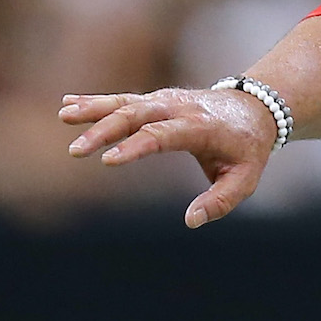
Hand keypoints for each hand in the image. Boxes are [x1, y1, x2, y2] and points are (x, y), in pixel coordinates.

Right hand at [60, 89, 277, 227]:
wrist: (256, 108)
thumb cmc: (247, 149)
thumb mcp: (245, 178)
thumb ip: (221, 201)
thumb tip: (190, 221)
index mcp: (201, 127)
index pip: (163, 135)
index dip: (136, 146)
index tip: (108, 161)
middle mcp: (179, 108)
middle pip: (137, 114)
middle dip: (105, 129)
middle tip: (76, 149)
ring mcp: (166, 101)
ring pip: (125, 102)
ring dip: (94, 109)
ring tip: (64, 115)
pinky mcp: (156, 100)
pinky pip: (123, 99)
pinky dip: (96, 101)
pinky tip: (67, 103)